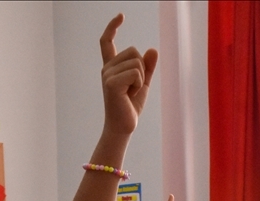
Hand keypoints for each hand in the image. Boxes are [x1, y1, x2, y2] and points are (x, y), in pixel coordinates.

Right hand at [99, 14, 158, 136]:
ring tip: (130, 93)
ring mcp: (107, 75)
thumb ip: (148, 67)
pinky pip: (136, 72)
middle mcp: (106, 68)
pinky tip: (130, 95)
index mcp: (111, 67)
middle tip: (133, 88)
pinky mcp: (111, 83)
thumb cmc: (130, 107)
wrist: (123, 126)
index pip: (107, 42)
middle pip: (134, 51)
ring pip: (137, 62)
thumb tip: (152, 49)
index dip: (112, 27)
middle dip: (142, 69)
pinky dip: (139, 84)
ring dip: (141, 79)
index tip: (121, 16)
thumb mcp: (143, 84)